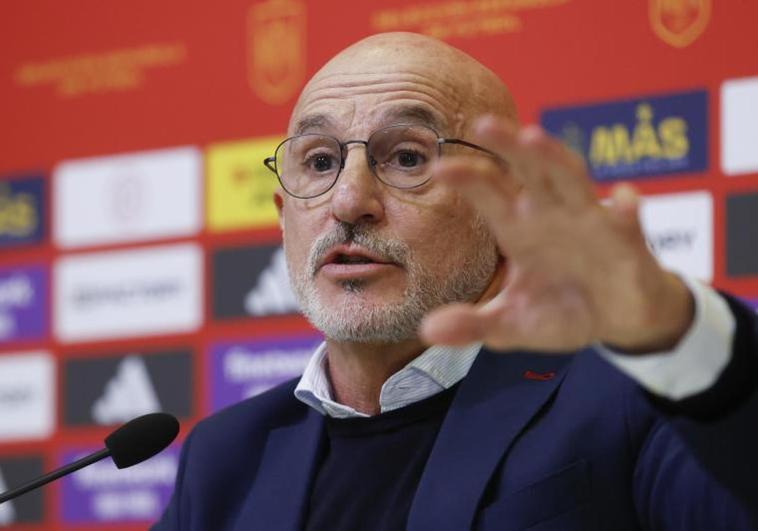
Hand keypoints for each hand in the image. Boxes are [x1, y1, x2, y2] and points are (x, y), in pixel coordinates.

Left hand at [420, 116, 693, 353]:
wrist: (618, 319)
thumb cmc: (560, 310)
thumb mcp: (511, 324)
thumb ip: (472, 325)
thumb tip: (427, 331)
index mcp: (518, 228)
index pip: (489, 194)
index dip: (467, 179)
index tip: (439, 168)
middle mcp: (550, 214)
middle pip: (527, 170)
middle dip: (507, 147)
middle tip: (482, 124)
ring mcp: (590, 222)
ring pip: (571, 180)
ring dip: (554, 159)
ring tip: (533, 138)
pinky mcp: (627, 241)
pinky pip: (627, 221)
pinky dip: (625, 209)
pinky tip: (622, 199)